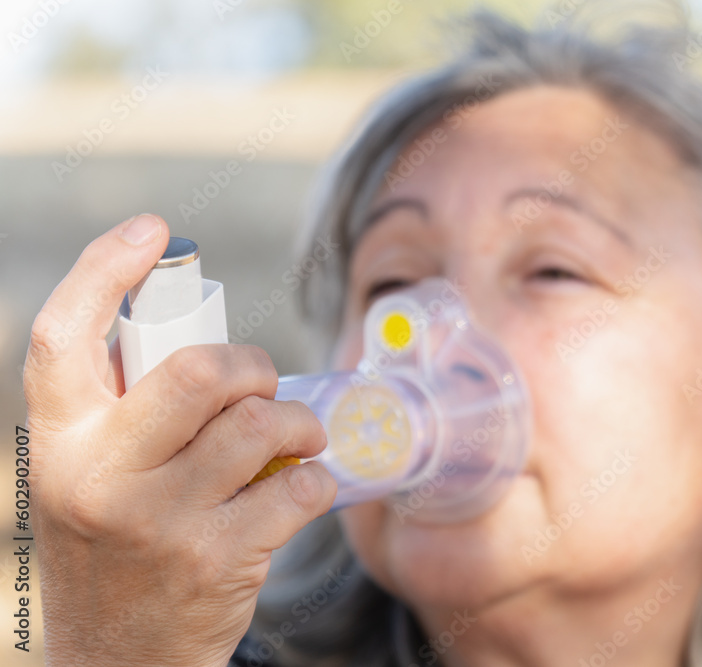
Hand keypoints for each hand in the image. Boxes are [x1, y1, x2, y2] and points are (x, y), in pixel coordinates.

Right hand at [23, 214, 336, 666]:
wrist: (115, 663)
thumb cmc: (116, 549)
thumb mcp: (89, 479)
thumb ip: (129, 416)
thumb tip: (210, 348)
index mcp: (60, 442)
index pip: (63, 336)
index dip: (104, 269)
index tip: (153, 230)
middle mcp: (98, 476)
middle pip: (197, 372)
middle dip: (252, 363)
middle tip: (266, 382)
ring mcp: (158, 521)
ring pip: (259, 424)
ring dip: (300, 418)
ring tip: (305, 433)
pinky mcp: (216, 560)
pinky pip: (296, 487)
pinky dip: (316, 478)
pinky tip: (307, 485)